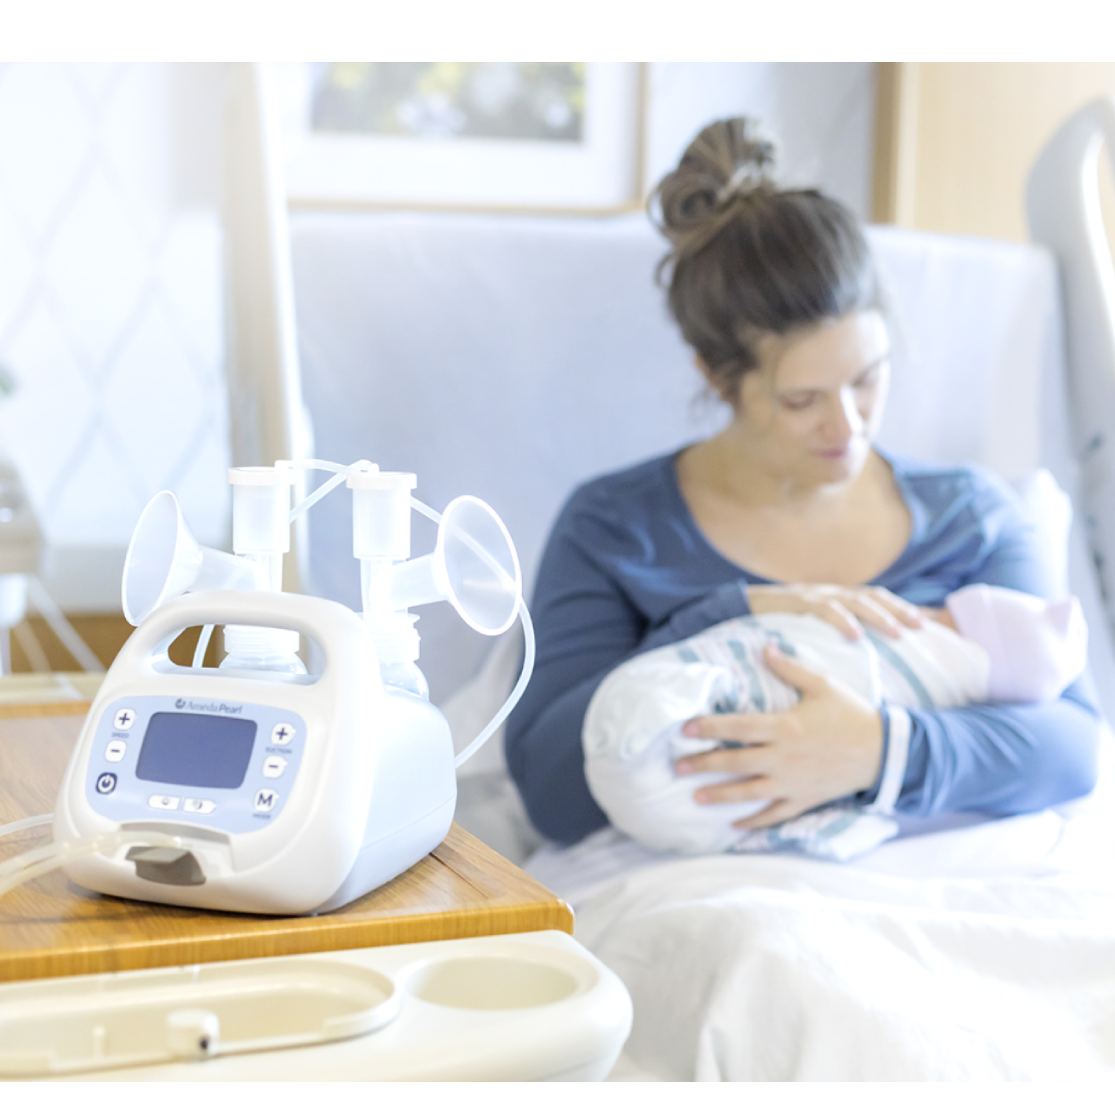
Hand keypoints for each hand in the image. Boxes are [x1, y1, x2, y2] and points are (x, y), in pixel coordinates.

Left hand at [674, 646, 883, 828]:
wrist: (885, 752)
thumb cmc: (852, 714)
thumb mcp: (822, 685)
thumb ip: (789, 668)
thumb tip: (765, 647)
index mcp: (785, 726)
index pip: (737, 728)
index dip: (708, 728)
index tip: (685, 729)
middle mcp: (784, 757)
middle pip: (735, 763)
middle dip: (703, 764)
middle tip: (676, 766)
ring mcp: (793, 782)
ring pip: (748, 793)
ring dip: (719, 795)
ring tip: (694, 797)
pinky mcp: (804, 800)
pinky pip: (774, 814)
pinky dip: (754, 821)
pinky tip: (734, 824)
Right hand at [746, 583, 923, 640]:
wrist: (736, 608)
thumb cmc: (775, 623)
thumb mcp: (810, 626)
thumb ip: (832, 632)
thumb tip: (860, 652)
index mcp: (836, 598)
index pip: (875, 598)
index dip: (900, 608)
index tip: (925, 623)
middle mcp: (830, 593)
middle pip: (873, 597)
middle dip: (899, 611)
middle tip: (920, 627)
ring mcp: (814, 595)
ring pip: (855, 601)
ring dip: (879, 617)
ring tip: (897, 632)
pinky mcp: (796, 602)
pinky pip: (823, 610)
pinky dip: (842, 621)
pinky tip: (855, 635)